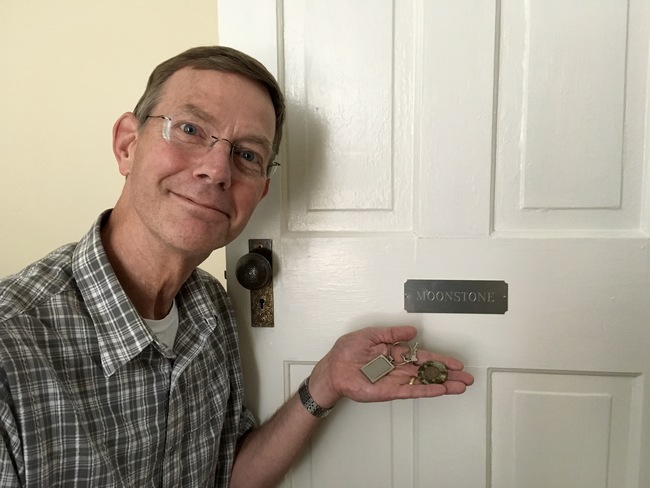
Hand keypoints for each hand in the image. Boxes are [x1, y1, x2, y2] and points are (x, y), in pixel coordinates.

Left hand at [307, 326, 473, 407]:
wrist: (332, 369)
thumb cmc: (346, 351)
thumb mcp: (370, 334)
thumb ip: (392, 333)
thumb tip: (412, 331)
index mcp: (394, 352)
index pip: (422, 356)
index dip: (439, 359)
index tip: (455, 363)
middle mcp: (398, 367)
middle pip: (428, 371)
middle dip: (448, 374)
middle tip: (466, 378)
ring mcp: (395, 380)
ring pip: (424, 382)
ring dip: (442, 385)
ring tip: (460, 386)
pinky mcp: (389, 391)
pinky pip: (411, 390)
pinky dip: (426, 390)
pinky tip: (440, 391)